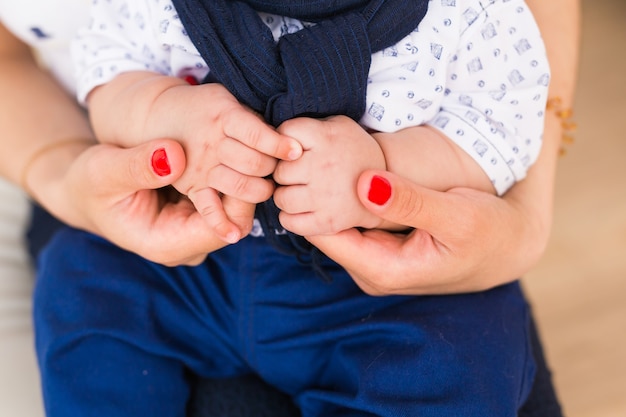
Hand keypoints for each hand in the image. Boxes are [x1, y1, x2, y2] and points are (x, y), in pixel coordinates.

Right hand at [89, 75, 302, 243]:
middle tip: (267, 149)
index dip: (241, 197)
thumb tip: (174, 155)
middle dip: (250, 186)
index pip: (223, 229)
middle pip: (235, 221)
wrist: (88, 190)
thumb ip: (137, 165)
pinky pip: (226, 199)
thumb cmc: (91, 184)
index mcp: (167, 244)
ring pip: (235, 210)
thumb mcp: (104, 170)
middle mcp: (187, 245)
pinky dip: (234, 177)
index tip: (251, 161)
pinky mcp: (199, 217)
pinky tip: (241, 151)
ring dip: (246, 180)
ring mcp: (194, 232)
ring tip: (261, 147)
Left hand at [273, 116, 385, 234]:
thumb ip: (307, 126)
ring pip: (281, 198)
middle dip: (285, 172)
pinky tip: (301, 209)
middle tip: (298, 174)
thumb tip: (272, 135)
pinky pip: (289, 222)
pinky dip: (290, 217)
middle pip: (279, 170)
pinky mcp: (328, 222)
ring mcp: (325, 196)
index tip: (294, 149)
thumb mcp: (337, 126)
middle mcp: (324, 166)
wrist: (386, 186)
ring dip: (285, 196)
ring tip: (299, 192)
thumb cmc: (351, 152)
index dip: (284, 142)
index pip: (284, 133)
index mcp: (325, 137)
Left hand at [307, 169, 549, 294]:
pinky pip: (353, 220)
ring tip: (325, 156)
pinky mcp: (381, 248)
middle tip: (309, 153)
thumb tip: (363, 183)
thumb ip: (411, 201)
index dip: (310, 198)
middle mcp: (371, 271)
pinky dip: (347, 197)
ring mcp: (375, 260)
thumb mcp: (456, 214)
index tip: (304, 162)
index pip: (323, 235)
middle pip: (324, 230)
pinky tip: (348, 170)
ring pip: (336, 224)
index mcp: (382, 271)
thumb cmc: (489, 232)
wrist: (509, 246)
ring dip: (330, 194)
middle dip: (317, 194)